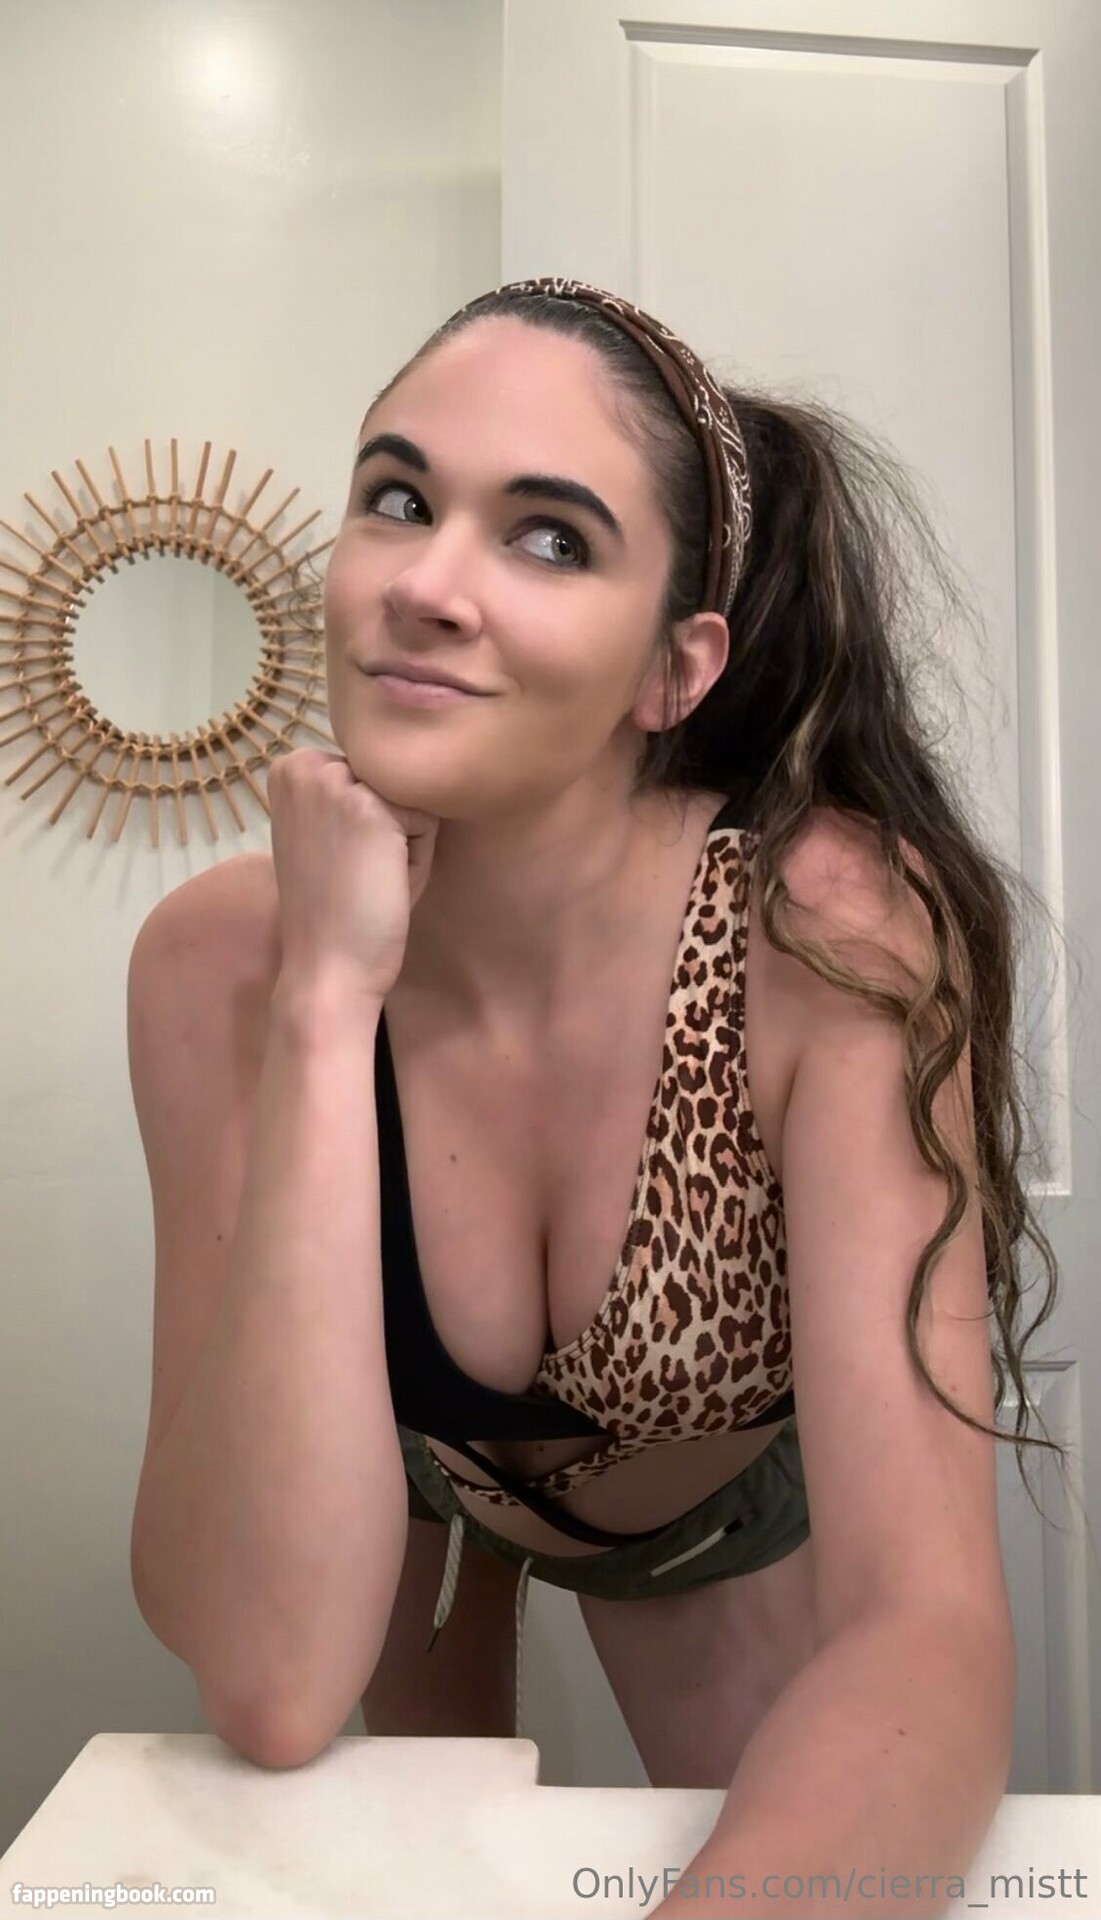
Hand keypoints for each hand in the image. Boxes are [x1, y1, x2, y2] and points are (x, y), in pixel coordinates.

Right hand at [267, 748, 438, 999]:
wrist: (328, 966)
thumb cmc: (334, 909)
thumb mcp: (330, 833)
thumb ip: (353, 793)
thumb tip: (407, 762)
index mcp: (291, 768)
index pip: (368, 771)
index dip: (369, 822)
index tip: (341, 860)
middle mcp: (306, 764)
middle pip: (391, 779)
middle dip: (391, 825)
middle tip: (359, 874)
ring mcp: (337, 782)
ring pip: (412, 798)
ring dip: (406, 840)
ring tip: (373, 878)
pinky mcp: (372, 808)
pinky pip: (428, 820)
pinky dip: (419, 856)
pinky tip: (385, 883)